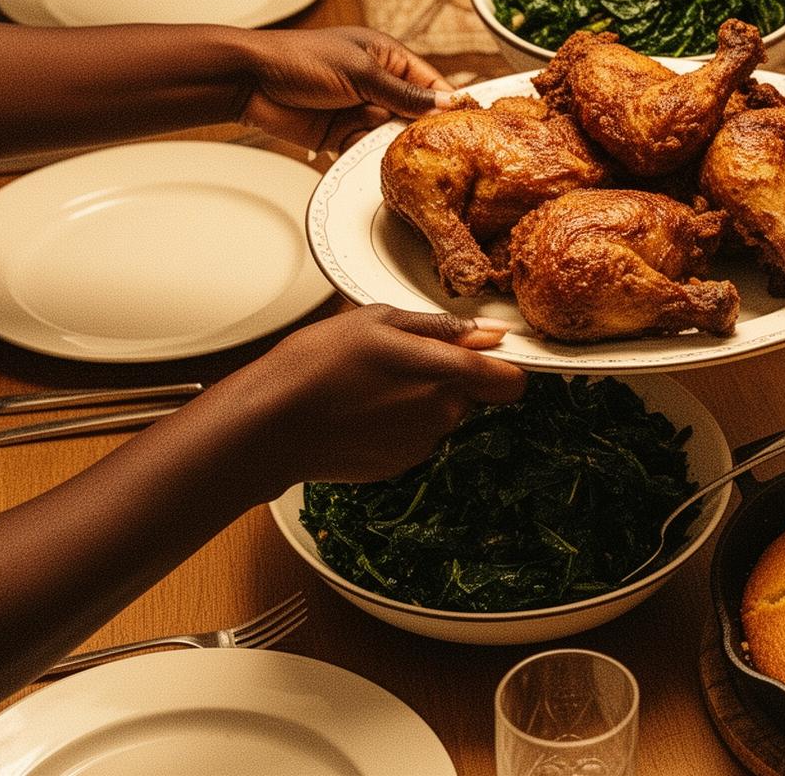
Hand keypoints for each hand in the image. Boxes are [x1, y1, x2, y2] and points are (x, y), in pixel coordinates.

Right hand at [234, 304, 524, 485]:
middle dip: (447, 378)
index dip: (503, 367)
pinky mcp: (399, 464)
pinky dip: (397, 423)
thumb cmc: (317, 364)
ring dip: (420, 400)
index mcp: (444, 372)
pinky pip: (414, 436)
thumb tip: (488, 335)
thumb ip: (441, 329)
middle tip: (398, 359)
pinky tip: (361, 409)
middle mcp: (442, 413)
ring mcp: (421, 443)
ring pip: (440, 415)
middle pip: (471, 395)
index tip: (484, 355)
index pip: (512, 381)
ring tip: (370, 383)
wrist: (272, 424)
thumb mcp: (378, 321)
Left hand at [241, 26, 455, 153]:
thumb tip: (445, 104)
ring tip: (410, 159)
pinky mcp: (340, 135)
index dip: (448, 102)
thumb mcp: (361, 72)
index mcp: (385, 57)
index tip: (468, 123)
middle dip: (423, 130)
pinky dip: (371, 156)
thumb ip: (403, 94)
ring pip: (391, 135)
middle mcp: (376, 84)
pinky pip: (366, 149)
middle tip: (442, 150)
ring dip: (395, 145)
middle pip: (414, 113)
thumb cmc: (301, 59)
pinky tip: (380, 164)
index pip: (429, 82)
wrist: (251, 82)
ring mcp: (358, 110)